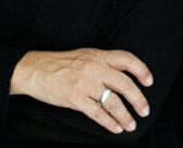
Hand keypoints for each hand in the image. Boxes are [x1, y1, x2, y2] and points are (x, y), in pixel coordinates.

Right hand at [10, 48, 152, 134]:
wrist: (34, 69)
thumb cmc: (59, 63)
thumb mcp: (83, 56)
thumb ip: (102, 63)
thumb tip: (122, 77)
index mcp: (98, 55)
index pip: (127, 59)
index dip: (141, 70)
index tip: (148, 82)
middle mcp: (94, 67)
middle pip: (125, 84)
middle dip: (138, 100)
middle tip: (144, 110)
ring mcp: (85, 83)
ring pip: (114, 103)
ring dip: (126, 117)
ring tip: (130, 125)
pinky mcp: (75, 98)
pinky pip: (98, 113)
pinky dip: (110, 123)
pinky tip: (115, 128)